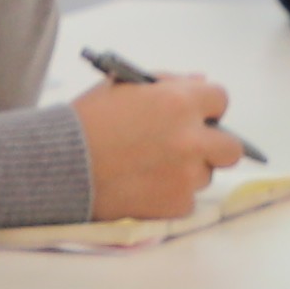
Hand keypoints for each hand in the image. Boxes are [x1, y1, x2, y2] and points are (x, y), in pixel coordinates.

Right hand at [68, 75, 238, 222]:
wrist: (58, 166)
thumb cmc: (86, 121)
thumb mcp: (124, 86)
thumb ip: (168, 83)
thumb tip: (200, 82)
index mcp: (178, 102)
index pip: (220, 99)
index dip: (206, 107)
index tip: (196, 114)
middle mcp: (190, 140)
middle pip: (231, 148)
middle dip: (214, 145)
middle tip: (190, 147)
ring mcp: (185, 176)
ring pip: (206, 175)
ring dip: (187, 171)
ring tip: (151, 168)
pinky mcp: (175, 205)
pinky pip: (187, 200)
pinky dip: (170, 195)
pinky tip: (144, 186)